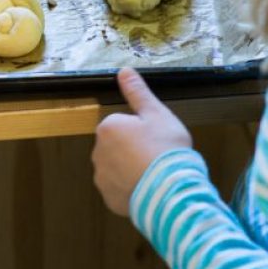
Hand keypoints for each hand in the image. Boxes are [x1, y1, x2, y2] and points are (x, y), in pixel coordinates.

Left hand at [92, 68, 192, 215]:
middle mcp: (98, 152)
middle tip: (156, 156)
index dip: (142, 131)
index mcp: (108, 128)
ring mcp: (102, 177)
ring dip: (130, 170)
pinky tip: (148, 188)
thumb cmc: (164, 148)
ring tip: (154, 175)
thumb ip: (137, 92)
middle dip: (133, 150)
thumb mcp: (156, 114)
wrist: (170, 191)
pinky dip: (130, 189)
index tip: (156, 139)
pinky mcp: (109, 198)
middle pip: (117, 146)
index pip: (122, 124)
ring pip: (117, 168)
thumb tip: (124, 70)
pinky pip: (119, 189)